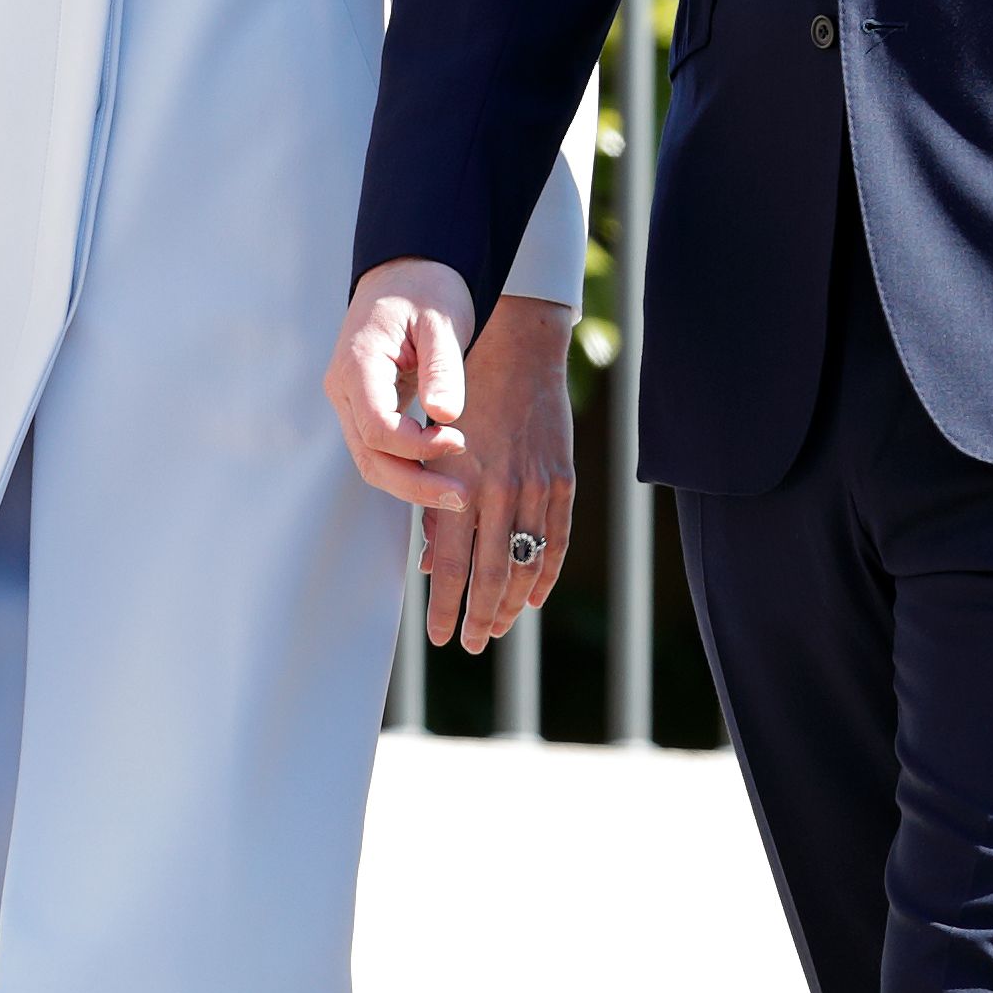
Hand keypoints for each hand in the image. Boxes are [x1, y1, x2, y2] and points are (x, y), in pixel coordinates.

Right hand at [325, 258, 474, 515]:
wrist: (408, 273)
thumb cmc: (427, 289)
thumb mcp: (442, 321)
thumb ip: (443, 368)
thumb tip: (447, 417)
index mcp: (358, 363)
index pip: (377, 427)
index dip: (416, 447)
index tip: (459, 441)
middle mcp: (344, 388)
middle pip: (369, 456)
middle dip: (414, 483)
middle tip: (463, 495)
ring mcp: (351, 401)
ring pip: (371, 461)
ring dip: (411, 483)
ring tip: (458, 493)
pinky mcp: (366, 407)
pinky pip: (380, 449)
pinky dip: (407, 467)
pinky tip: (441, 475)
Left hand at [420, 294, 574, 653]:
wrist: (515, 349)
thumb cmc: (462, 396)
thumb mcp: (432, 447)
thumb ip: (431, 505)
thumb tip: (430, 564)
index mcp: (460, 483)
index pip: (452, 566)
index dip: (446, 607)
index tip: (439, 636)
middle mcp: (499, 489)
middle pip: (490, 574)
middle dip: (479, 617)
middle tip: (471, 643)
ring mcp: (536, 485)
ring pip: (525, 563)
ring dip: (511, 603)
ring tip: (499, 627)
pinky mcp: (562, 478)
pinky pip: (556, 538)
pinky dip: (545, 573)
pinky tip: (533, 596)